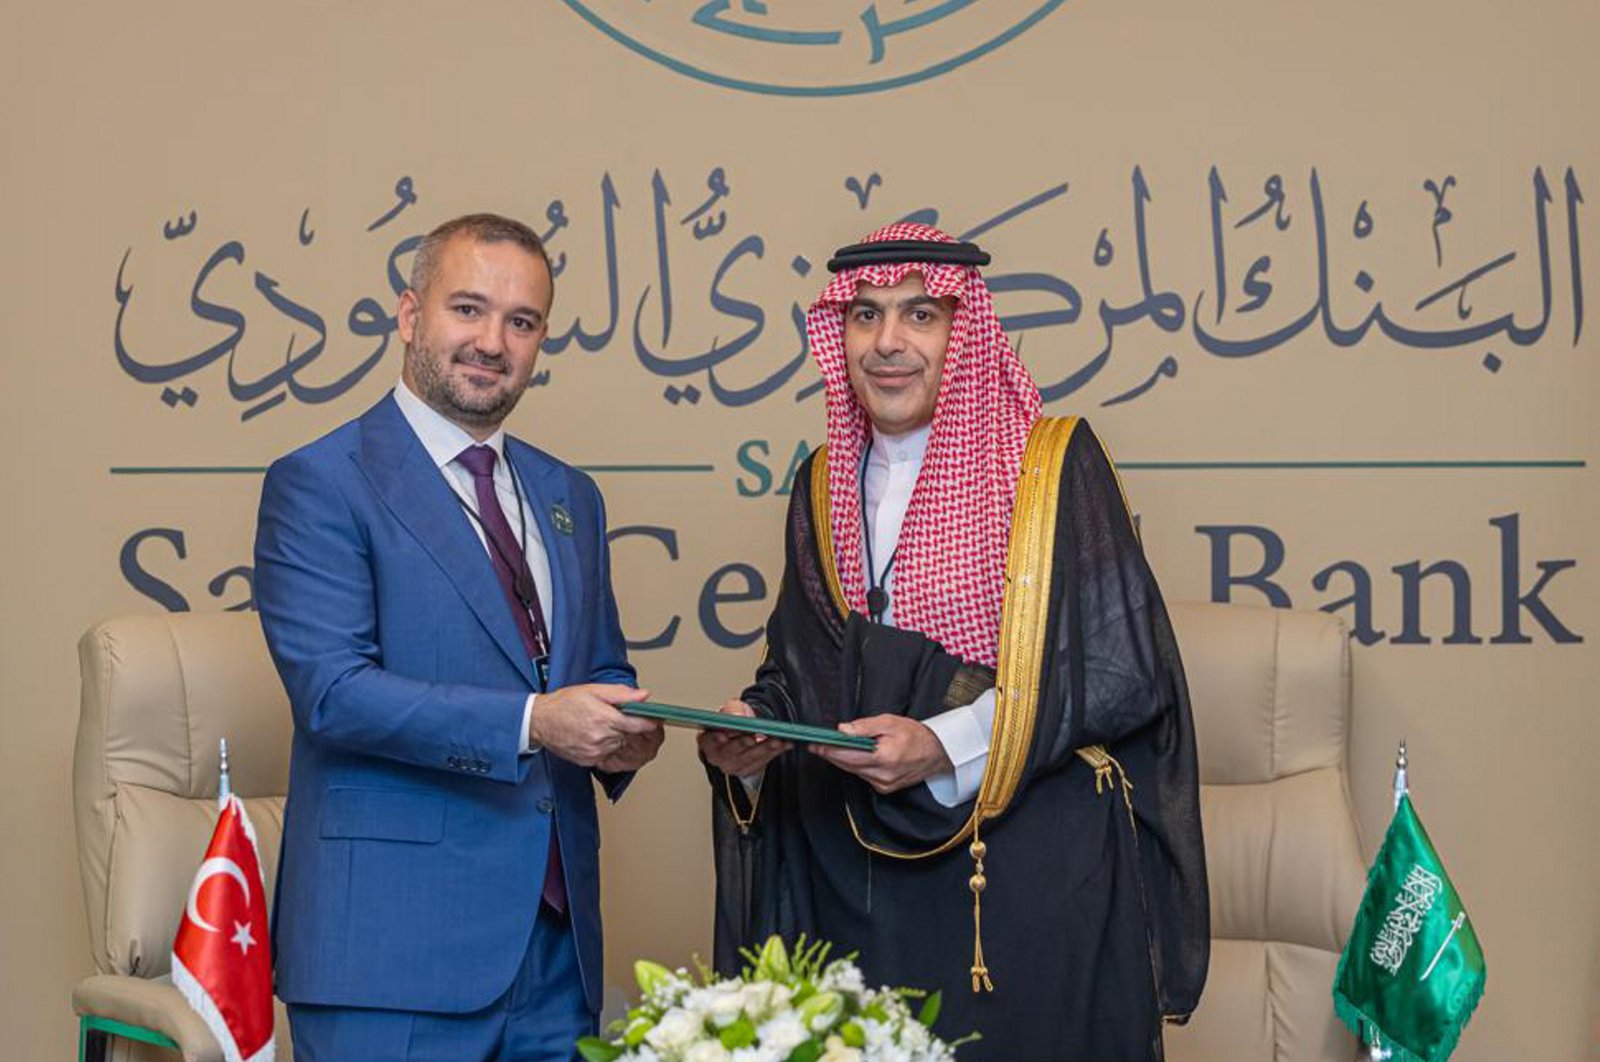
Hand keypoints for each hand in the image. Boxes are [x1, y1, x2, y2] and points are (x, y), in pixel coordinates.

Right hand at [528, 684, 658, 767]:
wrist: (539, 721)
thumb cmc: (564, 704)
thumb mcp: (593, 690)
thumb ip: (621, 694)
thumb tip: (643, 695)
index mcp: (604, 718)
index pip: (638, 724)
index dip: (649, 722)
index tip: (655, 719)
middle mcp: (601, 738)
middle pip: (629, 735)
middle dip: (629, 727)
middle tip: (618, 716)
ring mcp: (595, 752)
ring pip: (619, 745)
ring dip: (617, 736)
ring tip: (602, 724)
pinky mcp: (589, 761)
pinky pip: (607, 754)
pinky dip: (607, 746)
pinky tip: (595, 735)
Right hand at [697, 699, 790, 776]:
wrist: (743, 731)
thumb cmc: (733, 720)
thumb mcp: (731, 709)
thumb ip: (732, 709)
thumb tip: (737, 717)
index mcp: (708, 740)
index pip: (709, 741)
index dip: (716, 738)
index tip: (725, 734)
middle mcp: (719, 756)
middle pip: (731, 752)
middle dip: (743, 743)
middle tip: (753, 737)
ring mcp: (734, 765)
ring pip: (750, 758)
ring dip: (764, 748)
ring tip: (776, 740)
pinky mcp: (750, 769)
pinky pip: (764, 761)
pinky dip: (775, 752)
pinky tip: (785, 744)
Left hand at [811, 714, 952, 793]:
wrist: (937, 753)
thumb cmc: (915, 735)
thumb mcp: (890, 722)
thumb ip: (865, 727)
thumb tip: (842, 730)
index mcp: (885, 758)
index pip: (849, 756)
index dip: (829, 750)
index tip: (815, 744)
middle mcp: (883, 775)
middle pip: (848, 765)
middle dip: (831, 754)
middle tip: (817, 744)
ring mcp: (884, 784)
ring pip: (854, 772)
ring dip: (842, 760)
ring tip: (831, 747)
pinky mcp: (885, 789)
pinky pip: (863, 776)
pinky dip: (855, 766)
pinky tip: (852, 756)